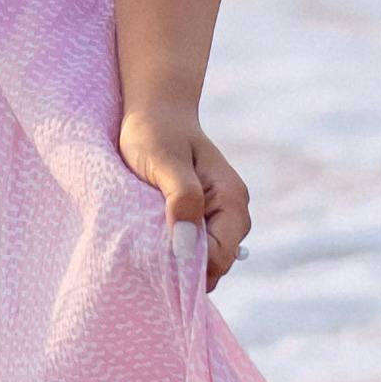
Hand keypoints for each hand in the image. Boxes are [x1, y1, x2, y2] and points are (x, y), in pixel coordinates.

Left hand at [119, 104, 250, 279]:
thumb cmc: (156, 133)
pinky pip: (195, 249)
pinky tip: (154, 242)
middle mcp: (232, 212)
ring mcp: (219, 217)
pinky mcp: (202, 219)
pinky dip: (176, 252)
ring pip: (205, 260)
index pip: (219, 255)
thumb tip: (187, 245)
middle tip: (147, 255)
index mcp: (232, 200)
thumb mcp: (165, 162)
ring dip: (179, 261)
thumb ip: (181, 199)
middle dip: (185, 268)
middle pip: (216, 264)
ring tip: (148, 246)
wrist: (155, 113)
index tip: (155, 261)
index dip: (189, 266)